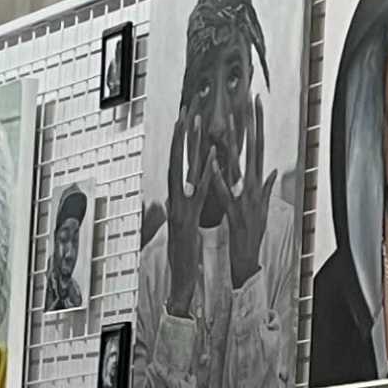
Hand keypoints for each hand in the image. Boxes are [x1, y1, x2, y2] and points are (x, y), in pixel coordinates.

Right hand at [163, 121, 205, 315]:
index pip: (180, 165)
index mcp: (180, 199)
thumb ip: (185, 205)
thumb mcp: (186, 224)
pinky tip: (210, 159)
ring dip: (191, 145)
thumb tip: (179, 192)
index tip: (185, 120)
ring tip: (195, 122)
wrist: (179, 277)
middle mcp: (177, 198)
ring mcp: (181, 206)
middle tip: (187, 109)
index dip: (182, 143)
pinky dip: (204, 175)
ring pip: (185, 169)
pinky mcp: (189, 217)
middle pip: (178, 160)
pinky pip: (198, 192)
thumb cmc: (184, 252)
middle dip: (182, 135)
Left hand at [223, 93, 267, 282]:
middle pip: (253, 149)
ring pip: (238, 165)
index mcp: (256, 183)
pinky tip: (213, 164)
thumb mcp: (262, 207)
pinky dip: (219, 178)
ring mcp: (244, 196)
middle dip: (253, 124)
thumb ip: (265, 187)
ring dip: (234, 144)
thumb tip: (271, 172)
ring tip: (231, 122)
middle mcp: (253, 186)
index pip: (258, 147)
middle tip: (252, 101)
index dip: (258, 125)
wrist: (249, 258)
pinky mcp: (233, 209)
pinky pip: (224, 191)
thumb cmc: (253, 232)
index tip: (257, 104)